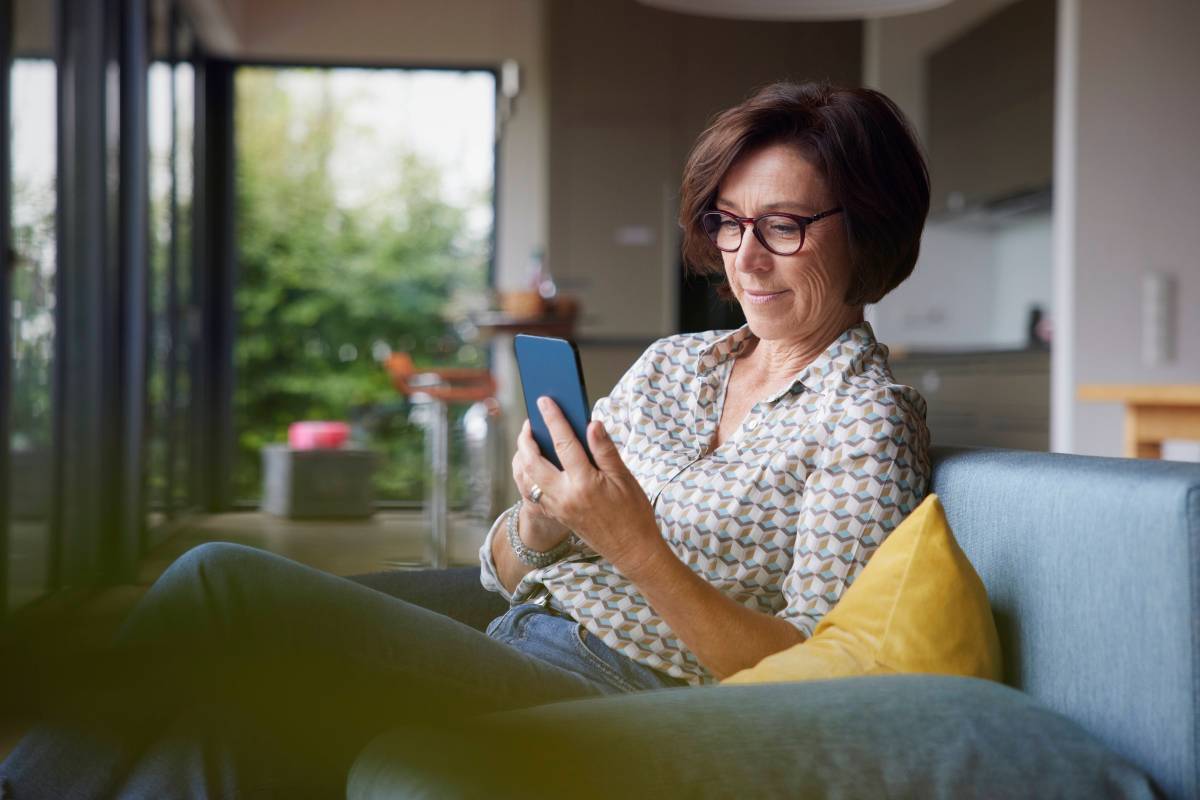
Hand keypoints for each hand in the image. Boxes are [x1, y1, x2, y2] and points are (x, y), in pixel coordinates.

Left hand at [513, 397, 663, 573]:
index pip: (563, 442)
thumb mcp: (625, 478)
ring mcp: (557, 508)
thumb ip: (605, 450)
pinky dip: (526, 479)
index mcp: (584, 483)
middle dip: (526, 440)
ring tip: (527, 442)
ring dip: (521, 459)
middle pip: (532, 462)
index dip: (553, 419)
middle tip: (530, 424)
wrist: (633, 550)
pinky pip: (531, 496)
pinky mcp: (556, 516)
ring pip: (525, 480)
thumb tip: (592, 424)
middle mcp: (565, 496)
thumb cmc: (634, 513)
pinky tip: (532, 467)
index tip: (544, 401)